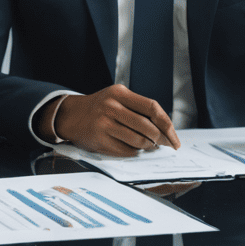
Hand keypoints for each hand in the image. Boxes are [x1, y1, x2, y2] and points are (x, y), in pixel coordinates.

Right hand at [49, 86, 179, 155]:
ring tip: (150, 146)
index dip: (166, 123)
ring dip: (148, 146)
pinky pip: (125, 150)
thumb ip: (138, 108)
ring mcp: (104, 123)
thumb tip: (165, 128)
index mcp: (120, 93)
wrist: (71, 115)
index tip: (174, 136)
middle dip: (161, 138)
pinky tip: (136, 149)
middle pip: (146, 126)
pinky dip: (135, 152)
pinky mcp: (99, 140)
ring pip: (137, 140)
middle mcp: (111, 106)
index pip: (151, 107)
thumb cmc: (100, 107)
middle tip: (166, 145)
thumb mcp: (117, 98)